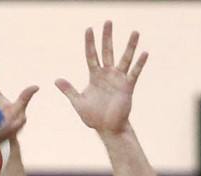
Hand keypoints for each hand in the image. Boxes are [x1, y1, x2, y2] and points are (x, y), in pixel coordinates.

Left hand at [55, 21, 147, 136]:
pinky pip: (134, 73)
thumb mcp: (78, 102)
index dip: (90, 43)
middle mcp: (107, 74)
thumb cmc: (93, 116)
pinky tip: (144, 53)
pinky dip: (139, 64)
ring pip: (125, 59)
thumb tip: (56, 80)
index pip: (91, 55)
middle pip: (107, 51)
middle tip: (108, 22)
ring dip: (130, 46)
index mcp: (95, 76)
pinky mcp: (127, 87)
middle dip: (107, 37)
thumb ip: (69, 90)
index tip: (89, 29)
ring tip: (135, 32)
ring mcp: (118, 79)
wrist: (108, 128)